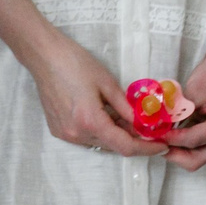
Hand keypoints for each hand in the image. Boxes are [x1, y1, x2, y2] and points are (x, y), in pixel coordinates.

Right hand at [22, 29, 163, 156]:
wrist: (44, 56)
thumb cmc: (76, 64)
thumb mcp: (107, 83)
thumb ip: (126, 107)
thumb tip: (143, 123)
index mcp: (91, 123)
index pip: (125, 146)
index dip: (146, 149)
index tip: (161, 146)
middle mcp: (77, 134)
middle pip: (112, 146)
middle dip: (131, 138)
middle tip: (145, 125)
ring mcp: (65, 134)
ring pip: (98, 143)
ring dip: (114, 134)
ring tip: (121, 115)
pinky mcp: (58, 130)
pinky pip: (85, 137)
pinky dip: (98, 131)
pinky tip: (101, 114)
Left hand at [163, 23, 205, 169]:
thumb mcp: (194, 91)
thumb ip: (178, 111)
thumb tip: (157, 125)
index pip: (194, 140)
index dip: (172, 138)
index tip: (155, 133)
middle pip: (196, 160)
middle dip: (173, 153)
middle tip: (154, 141)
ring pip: (194, 157)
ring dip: (175, 150)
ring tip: (158, 137)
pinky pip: (194, 148)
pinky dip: (179, 144)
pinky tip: (166, 133)